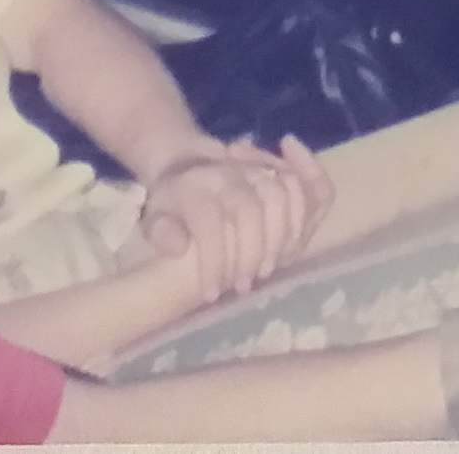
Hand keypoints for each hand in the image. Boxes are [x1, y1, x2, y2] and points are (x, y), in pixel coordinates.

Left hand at [136, 136, 331, 302]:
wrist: (186, 164)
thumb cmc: (170, 203)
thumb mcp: (153, 218)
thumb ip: (161, 232)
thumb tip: (178, 246)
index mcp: (194, 187)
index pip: (208, 224)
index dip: (214, 263)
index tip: (210, 294)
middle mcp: (227, 173)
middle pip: (248, 211)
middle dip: (249, 255)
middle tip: (242, 287)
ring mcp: (253, 169)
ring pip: (279, 198)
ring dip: (277, 240)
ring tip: (266, 270)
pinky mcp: (274, 170)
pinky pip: (301, 185)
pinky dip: (305, 211)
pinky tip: (293, 242)